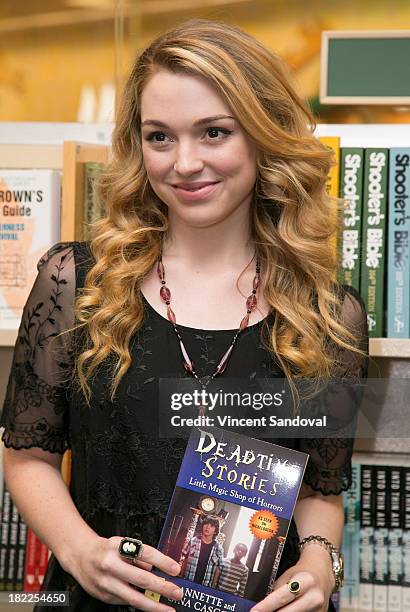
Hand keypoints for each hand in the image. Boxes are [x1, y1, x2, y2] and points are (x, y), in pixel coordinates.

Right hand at [67, 534, 182, 609]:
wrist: (80, 556)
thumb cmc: (105, 549)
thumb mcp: (122, 543)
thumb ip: (139, 555)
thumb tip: (158, 569)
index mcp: (117, 547)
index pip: (145, 553)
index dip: (163, 562)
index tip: (176, 569)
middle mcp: (110, 565)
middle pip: (141, 579)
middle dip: (162, 588)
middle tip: (177, 592)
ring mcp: (106, 583)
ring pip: (134, 598)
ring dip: (154, 605)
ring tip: (168, 608)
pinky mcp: (105, 596)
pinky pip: (126, 601)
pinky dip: (140, 603)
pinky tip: (150, 604)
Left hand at [250, 545, 334, 611]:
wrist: (322, 575)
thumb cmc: (302, 573)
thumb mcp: (288, 576)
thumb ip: (276, 590)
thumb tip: (262, 605)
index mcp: (305, 581)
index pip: (282, 596)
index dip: (266, 606)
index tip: (255, 610)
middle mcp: (314, 597)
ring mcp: (318, 610)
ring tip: (272, 610)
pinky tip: (284, 610)